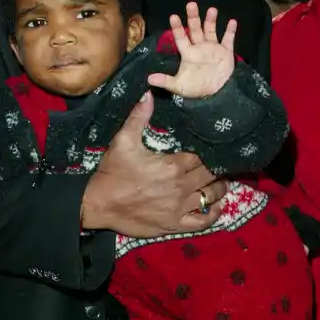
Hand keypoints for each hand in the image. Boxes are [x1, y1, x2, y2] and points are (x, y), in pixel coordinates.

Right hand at [81, 92, 226, 236]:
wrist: (99, 204)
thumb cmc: (112, 173)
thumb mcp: (123, 141)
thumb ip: (139, 117)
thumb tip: (149, 94)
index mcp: (173, 165)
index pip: (202, 156)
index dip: (209, 152)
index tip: (213, 149)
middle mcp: (181, 186)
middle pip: (211, 175)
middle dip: (217, 169)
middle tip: (219, 165)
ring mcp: (180, 207)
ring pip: (211, 196)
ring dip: (219, 188)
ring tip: (220, 182)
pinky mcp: (175, 224)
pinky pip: (202, 222)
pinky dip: (213, 214)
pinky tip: (216, 207)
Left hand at [146, 3, 236, 98]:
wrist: (217, 95)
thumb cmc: (196, 88)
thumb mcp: (179, 86)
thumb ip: (166, 81)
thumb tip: (149, 79)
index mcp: (188, 53)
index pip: (181, 37)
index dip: (177, 27)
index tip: (173, 16)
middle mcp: (199, 47)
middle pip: (195, 29)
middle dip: (193, 17)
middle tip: (191, 4)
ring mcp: (213, 48)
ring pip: (210, 30)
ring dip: (211, 20)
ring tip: (212, 10)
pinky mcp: (226, 52)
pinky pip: (228, 39)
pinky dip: (230, 31)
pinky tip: (232, 22)